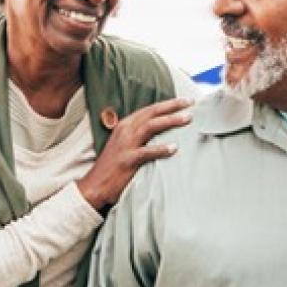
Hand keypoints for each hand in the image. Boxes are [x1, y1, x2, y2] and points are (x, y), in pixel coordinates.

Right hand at [77, 97, 193, 209]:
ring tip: (187, 119)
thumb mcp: (125, 145)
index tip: (186, 101)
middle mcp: (125, 131)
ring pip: (150, 127)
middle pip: (152, 113)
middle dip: (172, 106)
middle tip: (190, 103)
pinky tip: (174, 148)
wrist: (95, 185)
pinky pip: (146, 152)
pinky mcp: (127, 160)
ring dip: (170, 121)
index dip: (168, 103)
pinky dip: (161, 149)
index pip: (149, 110)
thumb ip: (141, 137)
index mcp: (126, 125)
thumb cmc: (114, 166)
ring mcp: (125, 145)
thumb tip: (163, 133)